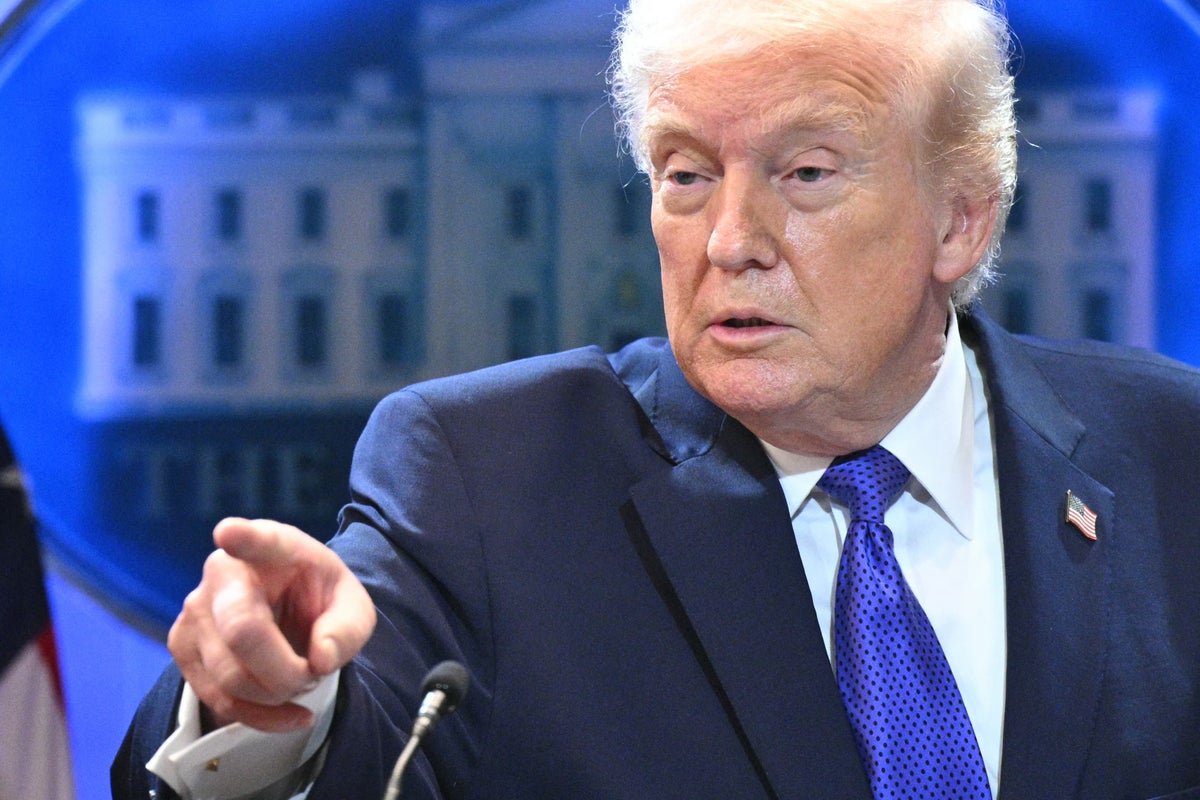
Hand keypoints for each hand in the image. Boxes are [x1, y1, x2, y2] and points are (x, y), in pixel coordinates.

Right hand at [168, 517, 375, 732]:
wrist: (289, 613)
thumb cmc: (320, 601)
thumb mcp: (352, 609)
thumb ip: (346, 629)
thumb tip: (320, 660)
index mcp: (273, 546)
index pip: (257, 540)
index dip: (242, 538)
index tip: (228, 533)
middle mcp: (224, 571)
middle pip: (243, 631)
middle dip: (286, 672)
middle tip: (314, 673)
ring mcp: (195, 608)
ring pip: (229, 675)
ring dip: (275, 694)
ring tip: (301, 681)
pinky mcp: (182, 645)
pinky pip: (217, 697)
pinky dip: (259, 716)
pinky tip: (288, 712)